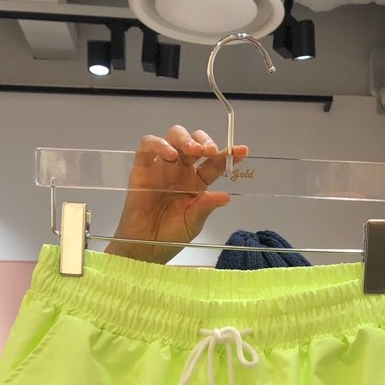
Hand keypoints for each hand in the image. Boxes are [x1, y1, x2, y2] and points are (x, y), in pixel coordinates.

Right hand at [106, 125, 248, 263]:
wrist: (145, 246)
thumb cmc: (171, 236)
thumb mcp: (193, 223)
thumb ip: (206, 207)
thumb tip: (226, 197)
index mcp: (197, 182)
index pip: (214, 163)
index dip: (228, 155)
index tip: (242, 151)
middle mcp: (182, 170)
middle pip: (195, 141)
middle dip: (204, 141)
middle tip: (210, 151)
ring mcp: (162, 166)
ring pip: (174, 137)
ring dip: (185, 139)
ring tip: (192, 150)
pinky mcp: (143, 167)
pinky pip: (148, 146)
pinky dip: (158, 144)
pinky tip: (170, 154)